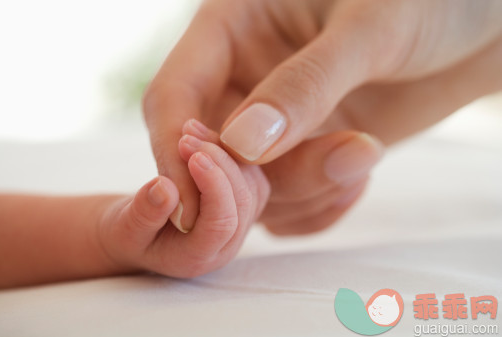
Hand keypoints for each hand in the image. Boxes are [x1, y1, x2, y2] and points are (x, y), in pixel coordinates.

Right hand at [97, 121, 268, 276]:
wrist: (140, 230)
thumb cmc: (129, 233)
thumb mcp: (125, 227)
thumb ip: (145, 212)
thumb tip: (166, 187)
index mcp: (199, 257)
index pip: (222, 223)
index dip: (212, 187)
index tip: (193, 155)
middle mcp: (227, 244)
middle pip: (242, 201)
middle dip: (218, 163)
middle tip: (187, 134)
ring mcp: (239, 224)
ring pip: (251, 184)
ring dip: (224, 152)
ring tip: (189, 128)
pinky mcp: (241, 202)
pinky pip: (249, 174)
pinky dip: (228, 150)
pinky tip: (201, 132)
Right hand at [143, 0, 501, 233]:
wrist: (480, 29)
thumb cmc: (430, 0)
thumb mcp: (368, 31)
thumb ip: (304, 87)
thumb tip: (240, 145)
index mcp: (235, 27)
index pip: (174, 94)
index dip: (174, 149)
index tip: (190, 202)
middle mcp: (246, 79)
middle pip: (210, 155)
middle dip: (256, 182)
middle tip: (325, 168)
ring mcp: (277, 124)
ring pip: (253, 188)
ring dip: (303, 190)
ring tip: (361, 154)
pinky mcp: (307, 156)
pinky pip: (289, 206)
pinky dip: (318, 207)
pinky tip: (357, 176)